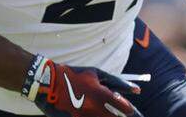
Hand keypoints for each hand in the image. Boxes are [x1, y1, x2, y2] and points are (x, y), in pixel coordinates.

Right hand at [26, 56, 140, 116]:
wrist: (48, 83)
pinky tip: (97, 115)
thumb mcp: (96, 74)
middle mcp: (93, 107)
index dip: (131, 111)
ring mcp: (83, 116)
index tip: (132, 112)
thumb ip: (117, 82)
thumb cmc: (76, 75)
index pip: (123, 107)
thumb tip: (136, 90)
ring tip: (112, 116)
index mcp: (100, 93)